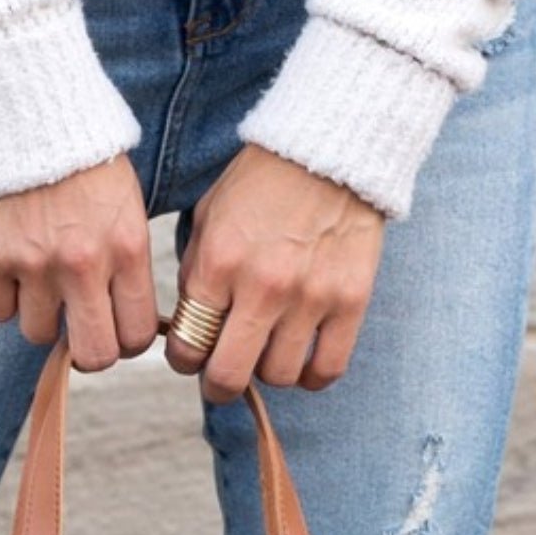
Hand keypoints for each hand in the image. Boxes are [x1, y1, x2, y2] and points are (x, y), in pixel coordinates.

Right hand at [0, 153, 157, 372]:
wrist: (27, 107)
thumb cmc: (86, 159)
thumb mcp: (128, 206)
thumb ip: (128, 262)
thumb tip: (127, 321)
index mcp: (127, 249)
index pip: (136, 336)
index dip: (125, 340)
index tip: (115, 326)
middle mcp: (83, 264)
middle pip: (93, 355)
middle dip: (89, 350)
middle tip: (81, 329)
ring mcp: (33, 263)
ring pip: (38, 335)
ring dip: (41, 318)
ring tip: (41, 284)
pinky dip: (3, 300)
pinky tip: (11, 271)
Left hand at [166, 143, 385, 401]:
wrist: (329, 149)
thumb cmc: (261, 184)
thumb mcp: (209, 217)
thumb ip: (196, 275)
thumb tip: (189, 330)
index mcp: (218, 262)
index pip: (187, 346)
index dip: (184, 360)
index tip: (192, 356)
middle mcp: (262, 285)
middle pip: (229, 376)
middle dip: (217, 385)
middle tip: (220, 378)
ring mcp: (310, 296)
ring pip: (279, 376)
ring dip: (267, 372)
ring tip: (268, 352)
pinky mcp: (351, 300)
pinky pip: (327, 369)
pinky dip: (311, 377)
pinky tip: (303, 363)